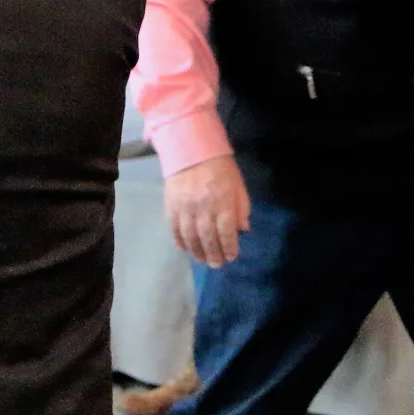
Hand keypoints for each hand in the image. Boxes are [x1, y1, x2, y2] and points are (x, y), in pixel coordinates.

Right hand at [164, 153, 250, 267]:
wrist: (191, 149)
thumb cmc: (220, 168)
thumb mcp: (238, 185)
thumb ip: (241, 208)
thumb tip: (242, 230)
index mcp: (223, 201)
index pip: (226, 232)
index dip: (229, 247)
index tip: (231, 257)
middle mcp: (203, 207)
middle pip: (208, 238)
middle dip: (213, 254)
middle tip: (217, 265)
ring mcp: (185, 208)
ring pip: (190, 237)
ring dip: (197, 252)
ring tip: (202, 260)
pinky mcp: (171, 206)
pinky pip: (174, 229)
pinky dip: (180, 241)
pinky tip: (186, 249)